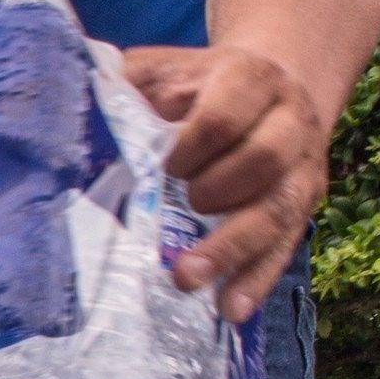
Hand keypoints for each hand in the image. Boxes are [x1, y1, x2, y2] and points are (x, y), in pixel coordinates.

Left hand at [121, 44, 334, 324]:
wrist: (274, 85)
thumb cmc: (202, 85)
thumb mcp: (168, 70)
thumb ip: (128, 79)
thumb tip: (76, 92)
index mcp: (252, 80)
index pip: (229, 113)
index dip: (195, 144)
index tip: (167, 165)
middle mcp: (289, 121)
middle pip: (266, 159)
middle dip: (219, 188)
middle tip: (185, 202)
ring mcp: (302, 168)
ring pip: (278, 211)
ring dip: (232, 248)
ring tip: (186, 279)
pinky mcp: (303, 206)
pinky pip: (284, 247)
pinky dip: (257, 279)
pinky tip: (230, 309)